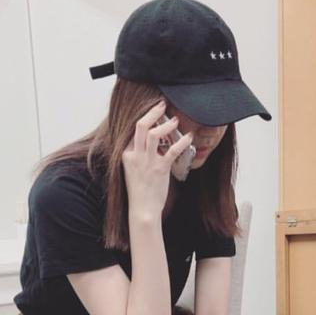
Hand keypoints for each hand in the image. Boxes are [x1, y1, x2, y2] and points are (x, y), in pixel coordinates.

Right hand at [121, 100, 193, 220]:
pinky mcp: (159, 169)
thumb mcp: (133, 170)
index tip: (154, 111)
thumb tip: (156, 145)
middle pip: (141, 126)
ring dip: (166, 124)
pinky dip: (182, 142)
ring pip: (154, 134)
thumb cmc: (140, 192)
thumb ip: (141, 156)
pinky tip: (189, 138)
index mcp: (126, 154)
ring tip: (176, 120)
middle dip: (153, 112)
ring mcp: (147, 162)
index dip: (145, 117)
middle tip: (162, 104)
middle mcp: (135, 155)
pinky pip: (172, 150)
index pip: (133, 130)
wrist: (142, 210)